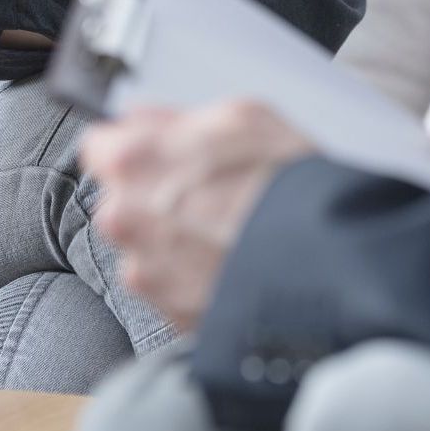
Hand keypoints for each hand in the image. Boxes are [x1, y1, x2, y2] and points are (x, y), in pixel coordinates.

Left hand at [79, 100, 314, 332]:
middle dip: (153, 196)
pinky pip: (170, 288)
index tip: (153, 153)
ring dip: (174, 241)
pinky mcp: (169, 314)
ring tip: (229, 234)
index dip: (129, 147)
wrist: (332, 267)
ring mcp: (146, 272)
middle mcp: (125, 219)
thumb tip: (141, 119)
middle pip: (121, 199)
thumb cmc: (292, 188)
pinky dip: (193, 279)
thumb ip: (173, 116)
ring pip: (146, 247)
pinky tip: (233, 264)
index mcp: (132, 162)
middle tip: (207, 195)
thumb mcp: (240, 117)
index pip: (97, 146)